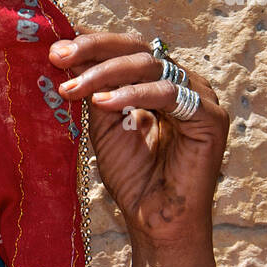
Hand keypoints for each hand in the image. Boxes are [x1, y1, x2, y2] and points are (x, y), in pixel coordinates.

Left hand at [49, 31, 228, 266]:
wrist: (155, 222)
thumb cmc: (132, 177)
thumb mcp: (104, 126)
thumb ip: (94, 91)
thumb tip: (65, 56)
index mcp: (159, 81)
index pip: (125, 50)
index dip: (91, 45)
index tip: (54, 48)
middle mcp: (183, 83)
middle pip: (138, 49)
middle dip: (95, 49)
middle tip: (59, 56)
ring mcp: (201, 97)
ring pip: (151, 65)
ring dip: (106, 73)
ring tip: (72, 88)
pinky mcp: (211, 118)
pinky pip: (170, 93)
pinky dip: (135, 94)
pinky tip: (103, 102)